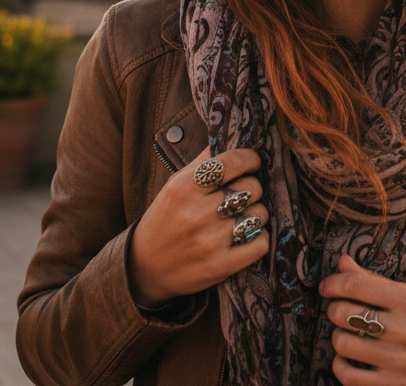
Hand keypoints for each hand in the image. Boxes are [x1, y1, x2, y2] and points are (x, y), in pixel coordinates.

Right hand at [128, 147, 269, 306]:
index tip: (252, 163)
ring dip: (256, 214)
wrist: (145, 267)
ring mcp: (210, 241)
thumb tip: (230, 138)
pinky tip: (246, 237)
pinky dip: (259, 238)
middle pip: (252, 187)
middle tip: (241, 195)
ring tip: (240, 218)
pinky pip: (261, 243)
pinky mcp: (220, 266)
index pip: (233, 162)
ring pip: (260, 214)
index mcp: (185, 188)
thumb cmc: (165, 219)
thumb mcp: (175, 185)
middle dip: (252, 188)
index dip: (250, 159)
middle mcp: (198, 213)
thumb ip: (203, 162)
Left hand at [321, 255, 405, 385]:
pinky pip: (347, 375)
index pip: (355, 285)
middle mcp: (404, 330)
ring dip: (338, 337)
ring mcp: (398, 361)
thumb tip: (342, 263)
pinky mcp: (392, 385)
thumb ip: (374, 281)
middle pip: (343, 313)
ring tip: (349, 335)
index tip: (327, 287)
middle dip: (335, 310)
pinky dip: (340, 365)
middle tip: (341, 312)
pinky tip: (349, 358)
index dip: (332, 284)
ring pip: (342, 343)